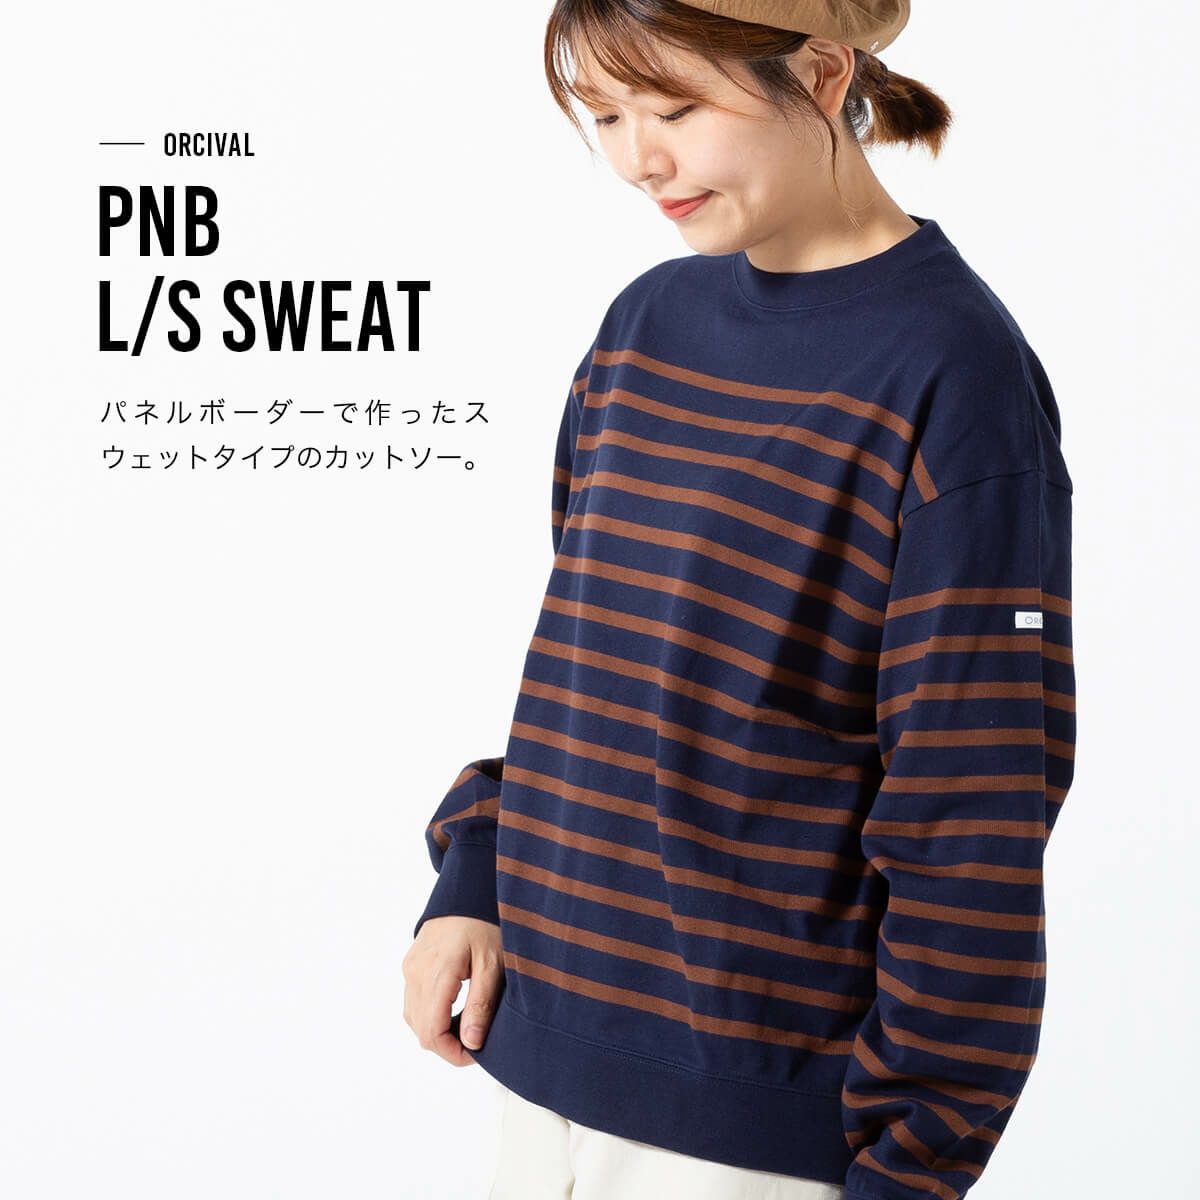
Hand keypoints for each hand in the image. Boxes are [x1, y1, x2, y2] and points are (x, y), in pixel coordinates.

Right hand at [403, 915, 503, 1066]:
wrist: (468, 888)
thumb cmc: (485, 921)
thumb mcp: (493, 963)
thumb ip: (482, 1005)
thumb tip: (472, 1044)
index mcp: (436, 973)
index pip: (432, 1033)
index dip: (452, 1053)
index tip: (477, 1053)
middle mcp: (415, 972)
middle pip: (421, 1030)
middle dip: (447, 1044)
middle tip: (477, 1041)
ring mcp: (410, 967)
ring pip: (414, 1018)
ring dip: (437, 1030)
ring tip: (468, 1026)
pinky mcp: (411, 963)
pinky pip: (413, 1001)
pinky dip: (430, 1014)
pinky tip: (454, 1010)